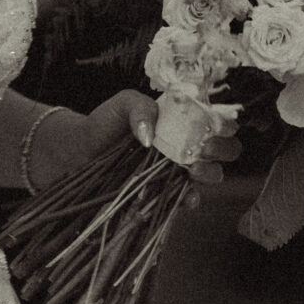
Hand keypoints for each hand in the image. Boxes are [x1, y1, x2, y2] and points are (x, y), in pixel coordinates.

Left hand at [28, 90, 225, 198]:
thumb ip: (142, 108)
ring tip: (193, 168)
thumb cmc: (105, 124)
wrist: (78, 153)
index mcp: (184, 122)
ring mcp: (178, 171)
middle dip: (223, 149)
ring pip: (212, 175)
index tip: (214, 126)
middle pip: (224, 150)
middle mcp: (187, 146)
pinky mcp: (166, 193)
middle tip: (205, 147)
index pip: (219, 123)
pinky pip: (188, 199)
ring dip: (210, 172)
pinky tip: (186, 195)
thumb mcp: (123, 104)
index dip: (225, 125)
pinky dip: (191, 198)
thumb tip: (152, 136)